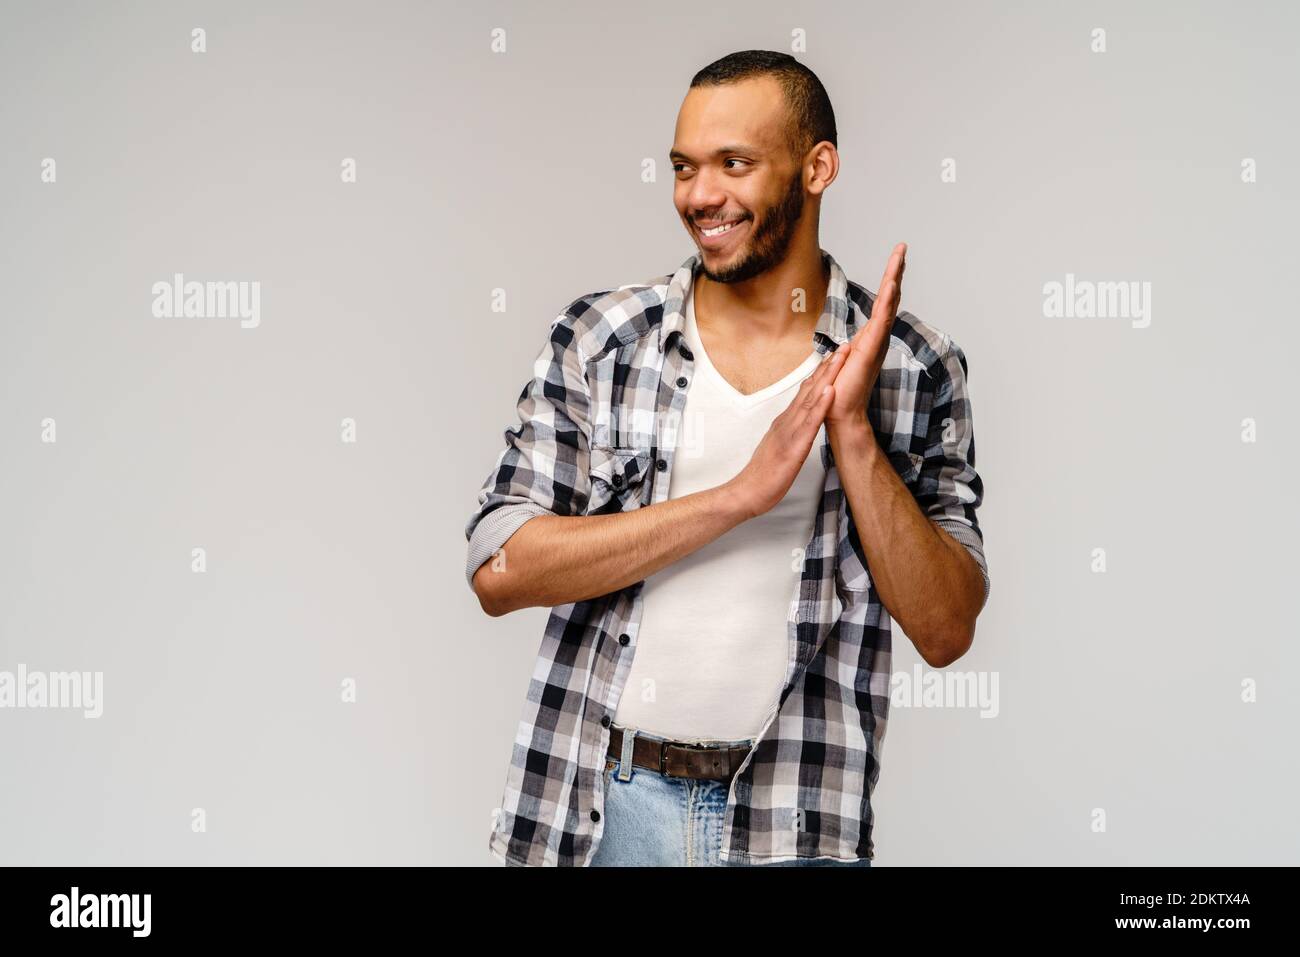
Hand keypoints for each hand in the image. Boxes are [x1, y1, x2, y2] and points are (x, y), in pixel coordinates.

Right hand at [726, 343, 847, 517]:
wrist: (747, 492)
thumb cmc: (763, 475)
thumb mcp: (779, 447)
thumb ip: (788, 433)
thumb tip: (797, 424)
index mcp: (785, 422)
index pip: (805, 393)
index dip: (820, 374)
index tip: (833, 358)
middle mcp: (787, 421)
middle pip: (809, 389)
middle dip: (827, 368)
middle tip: (843, 347)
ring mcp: (790, 431)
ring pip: (811, 399)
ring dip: (826, 377)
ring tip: (840, 359)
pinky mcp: (794, 446)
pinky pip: (810, 423)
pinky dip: (820, 405)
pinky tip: (830, 391)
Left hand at [826, 242, 906, 435]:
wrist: (839, 412)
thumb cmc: (839, 392)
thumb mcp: (840, 363)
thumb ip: (844, 353)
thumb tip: (843, 349)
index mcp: (870, 339)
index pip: (881, 304)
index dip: (888, 281)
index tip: (894, 260)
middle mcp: (877, 338)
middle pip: (890, 298)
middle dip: (895, 271)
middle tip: (902, 248)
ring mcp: (877, 342)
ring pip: (889, 304)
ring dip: (894, 279)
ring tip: (900, 256)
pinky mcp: (872, 348)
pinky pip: (882, 319)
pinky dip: (888, 300)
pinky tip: (892, 283)